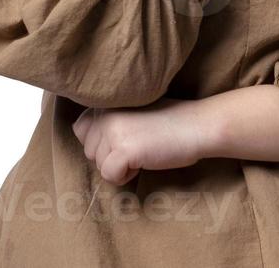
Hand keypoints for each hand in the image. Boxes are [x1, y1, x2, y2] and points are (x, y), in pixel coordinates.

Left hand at [71, 96, 209, 185]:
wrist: (197, 125)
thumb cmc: (170, 121)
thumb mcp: (132, 111)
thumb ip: (109, 119)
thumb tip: (85, 137)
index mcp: (106, 102)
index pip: (81, 129)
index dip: (101, 141)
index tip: (125, 138)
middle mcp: (105, 114)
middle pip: (89, 152)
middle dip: (111, 156)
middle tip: (140, 145)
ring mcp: (113, 131)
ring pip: (99, 166)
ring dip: (120, 166)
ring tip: (144, 151)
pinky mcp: (124, 150)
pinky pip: (110, 176)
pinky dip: (126, 176)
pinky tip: (144, 162)